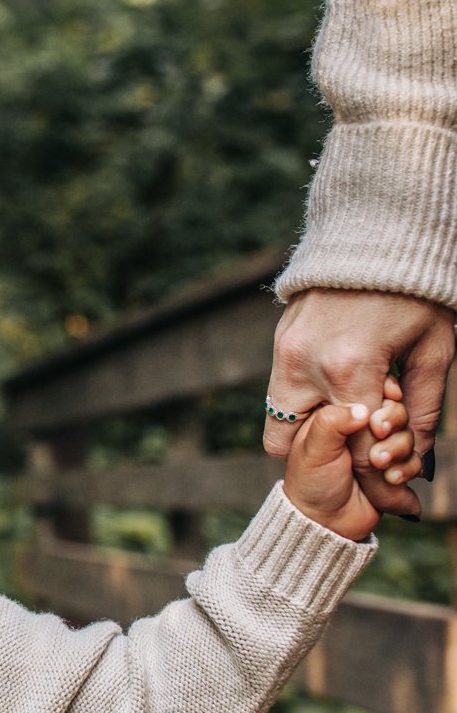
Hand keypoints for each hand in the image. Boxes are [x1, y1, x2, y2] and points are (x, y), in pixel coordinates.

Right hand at [265, 289, 452, 517]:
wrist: (377, 236)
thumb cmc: (417, 294)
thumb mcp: (434, 352)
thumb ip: (425, 410)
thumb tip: (415, 461)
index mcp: (351, 368)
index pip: (357, 446)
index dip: (379, 470)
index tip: (394, 476)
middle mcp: (306, 365)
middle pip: (300, 447)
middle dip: (334, 458)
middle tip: (365, 451)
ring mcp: (285, 354)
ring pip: (279, 426)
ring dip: (313, 434)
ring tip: (349, 422)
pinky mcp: (279, 343)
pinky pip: (281, 394)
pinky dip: (308, 405)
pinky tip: (338, 392)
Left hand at [285, 376, 417, 538]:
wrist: (325, 522)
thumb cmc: (310, 483)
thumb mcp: (313, 450)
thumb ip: (332, 423)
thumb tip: (362, 408)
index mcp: (337, 413)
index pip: (368, 389)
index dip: (383, 391)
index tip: (387, 396)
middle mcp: (359, 426)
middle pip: (394, 409)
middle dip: (392, 422)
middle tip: (380, 434)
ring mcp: (378, 446)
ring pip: (407, 434)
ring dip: (398, 448)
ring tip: (378, 465)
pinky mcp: (393, 466)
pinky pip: (415, 459)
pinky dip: (407, 468)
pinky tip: (391, 479)